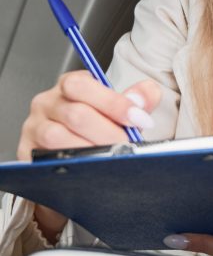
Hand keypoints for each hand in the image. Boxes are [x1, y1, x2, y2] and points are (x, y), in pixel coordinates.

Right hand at [18, 71, 159, 238]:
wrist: (78, 160)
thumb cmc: (100, 128)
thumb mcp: (122, 109)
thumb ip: (139, 98)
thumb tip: (144, 96)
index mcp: (71, 86)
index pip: (83, 85)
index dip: (114, 102)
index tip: (138, 119)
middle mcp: (48, 103)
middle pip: (75, 114)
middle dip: (108, 132)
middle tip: (128, 145)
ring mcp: (34, 128)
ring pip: (56, 138)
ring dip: (89, 151)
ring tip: (111, 158)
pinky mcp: (26, 153)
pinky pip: (43, 161)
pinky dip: (70, 166)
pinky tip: (91, 170)